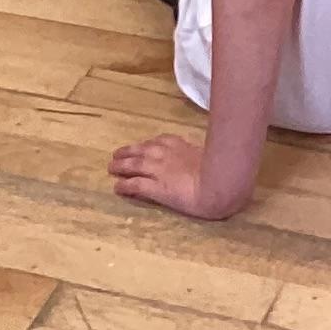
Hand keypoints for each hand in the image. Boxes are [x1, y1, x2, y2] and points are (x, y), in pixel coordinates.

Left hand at [108, 136, 245, 219]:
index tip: (141, 146)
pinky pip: (135, 185)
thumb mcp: (209, 155)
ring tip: (111, 168)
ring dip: (121, 166)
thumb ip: (199, 154)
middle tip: (116, 155)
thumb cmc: (219, 170)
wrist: (217, 184)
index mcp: (179, 145)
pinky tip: (117, 188)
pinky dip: (125, 185)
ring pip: (134, 165)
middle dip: (127, 152)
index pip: (158, 141)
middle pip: (141, 150)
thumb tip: (201, 157)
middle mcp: (164, 154)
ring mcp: (158, 170)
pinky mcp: (156, 187)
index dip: (147, 144)